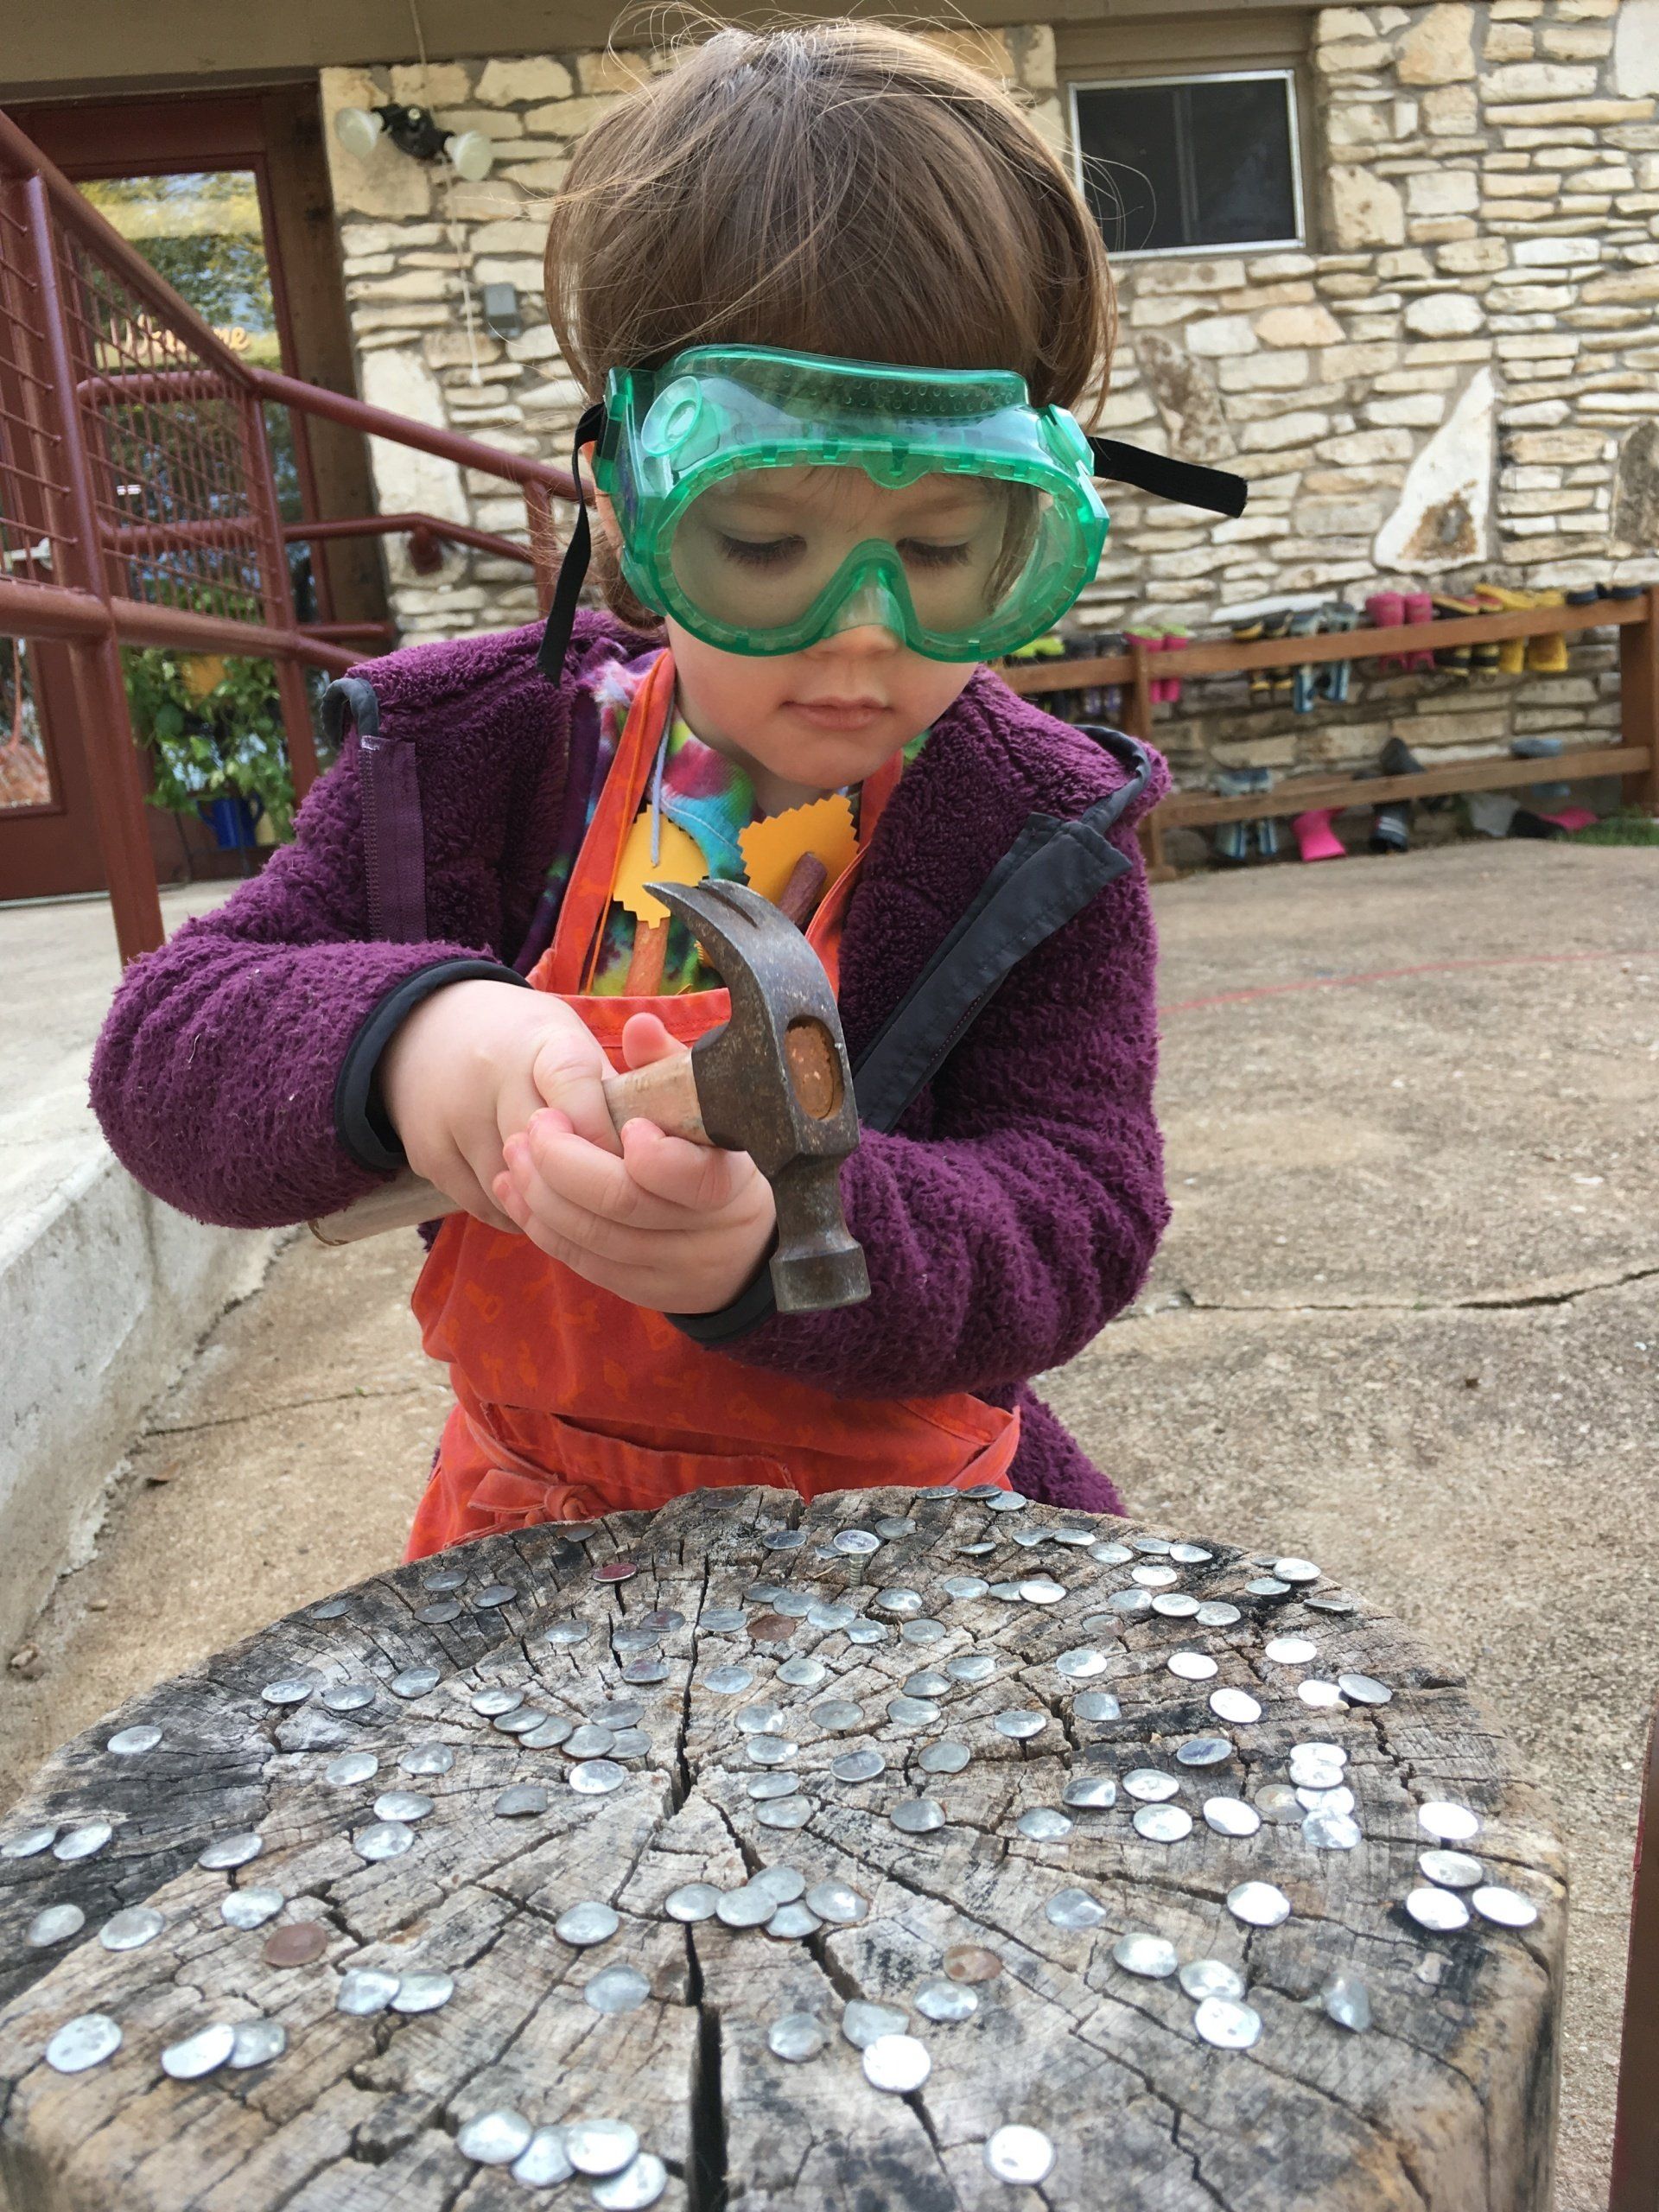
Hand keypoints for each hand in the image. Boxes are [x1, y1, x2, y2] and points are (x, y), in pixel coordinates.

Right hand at [378, 979, 620, 1231]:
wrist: (429, 1031)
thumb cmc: (527, 1046)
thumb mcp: (571, 1043)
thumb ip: (617, 1084)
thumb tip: (670, 1135)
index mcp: (540, 1041)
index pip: (577, 1089)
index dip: (607, 1136)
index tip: (633, 1162)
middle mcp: (490, 1075)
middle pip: (546, 1154)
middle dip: (591, 1184)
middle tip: (626, 1202)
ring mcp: (453, 1117)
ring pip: (519, 1190)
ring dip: (559, 1208)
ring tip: (589, 1205)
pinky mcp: (430, 1155)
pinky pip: (489, 1208)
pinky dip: (522, 1216)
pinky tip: (544, 1206)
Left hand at [491, 1012, 777, 1311]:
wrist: (745, 1248)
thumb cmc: (718, 1159)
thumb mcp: (710, 1113)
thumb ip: (671, 1068)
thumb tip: (639, 1025)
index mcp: (728, 1184)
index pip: (690, 1179)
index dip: (652, 1155)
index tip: (628, 1125)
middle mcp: (702, 1235)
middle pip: (621, 1206)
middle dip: (566, 1162)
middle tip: (537, 1127)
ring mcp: (668, 1268)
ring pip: (590, 1237)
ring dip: (540, 1192)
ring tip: (515, 1151)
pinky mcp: (636, 1289)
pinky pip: (578, 1261)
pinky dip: (540, 1224)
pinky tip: (516, 1189)